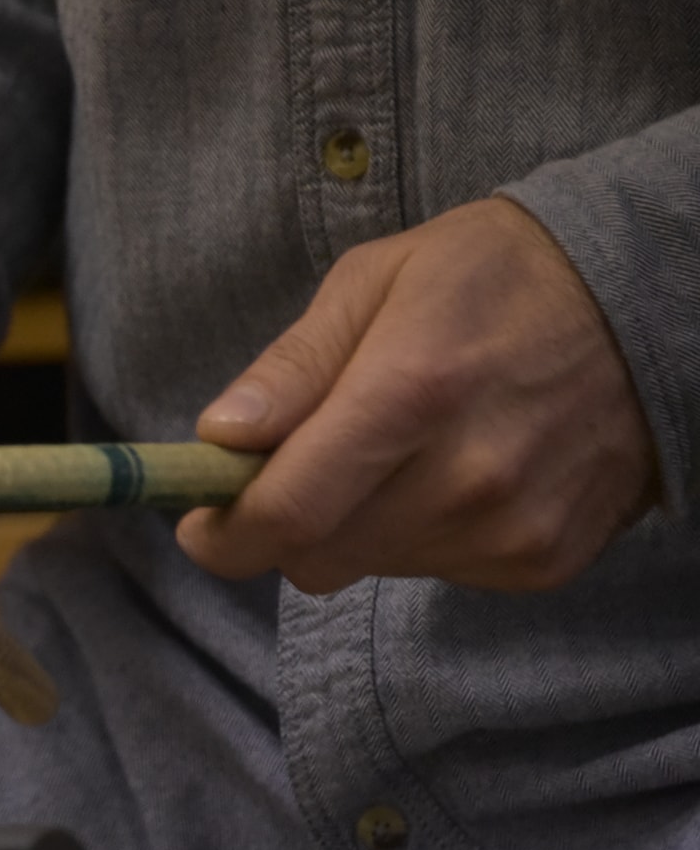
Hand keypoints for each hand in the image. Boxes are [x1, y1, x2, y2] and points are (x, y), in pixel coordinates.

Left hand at [177, 197, 656, 593]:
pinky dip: (417, 534)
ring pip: (370, 567)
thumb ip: (292, 367)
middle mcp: (468, 476)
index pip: (288, 513)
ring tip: (397, 449)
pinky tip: (453, 470)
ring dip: (352, 525)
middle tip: (292, 469)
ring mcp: (513, 527)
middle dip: (282, 524)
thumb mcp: (376, 280)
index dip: (224, 536)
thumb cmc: (493, 278)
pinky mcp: (544, 561)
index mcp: (412, 392)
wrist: (649, 303)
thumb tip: (217, 436)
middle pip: (317, 557)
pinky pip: (434, 572)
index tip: (199, 523)